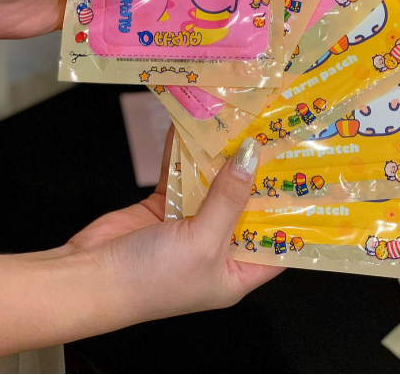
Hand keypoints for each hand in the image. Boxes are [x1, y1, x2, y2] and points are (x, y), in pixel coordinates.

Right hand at [0, 132, 279, 355]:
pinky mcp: (165, 204)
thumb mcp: (204, 241)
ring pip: (216, 183)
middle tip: (279, 136)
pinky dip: (188, 151)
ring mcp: (191, 223)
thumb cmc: (153, 278)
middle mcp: (218, 246)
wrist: (88, 278)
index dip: (296, 212)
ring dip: (225, 155)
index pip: (278, 241)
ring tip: (245, 122)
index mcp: (237, 271)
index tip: (311, 177)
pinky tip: (198, 124)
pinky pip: (184, 173)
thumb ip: (230, 196)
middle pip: (247, 203)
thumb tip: (253, 155)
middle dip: (259, 172)